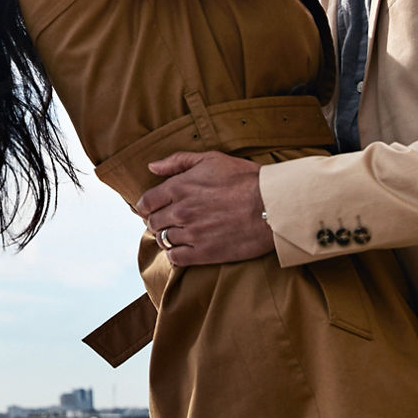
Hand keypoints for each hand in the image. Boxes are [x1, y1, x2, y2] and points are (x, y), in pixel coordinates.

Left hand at [135, 151, 274, 265]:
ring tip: (180, 233)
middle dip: (157, 220)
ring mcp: (191, 234)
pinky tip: (186, 248)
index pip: (146, 202)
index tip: (152, 208)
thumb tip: (151, 167)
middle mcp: (181, 211)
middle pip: (152, 222)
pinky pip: (175, 258)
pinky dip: (176, 254)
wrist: (271, 205)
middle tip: (168, 220)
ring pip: (163, 240)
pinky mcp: (203, 253)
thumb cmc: (244, 178)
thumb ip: (178, 161)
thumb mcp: (211, 159)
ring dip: (168, 237)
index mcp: (179, 187)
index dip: (146, 206)